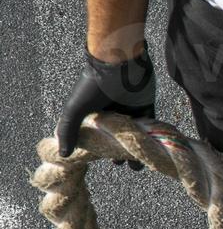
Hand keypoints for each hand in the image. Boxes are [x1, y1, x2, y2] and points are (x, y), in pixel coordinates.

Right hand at [55, 47, 155, 168]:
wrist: (118, 64)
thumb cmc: (92, 85)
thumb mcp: (76, 110)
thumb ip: (68, 130)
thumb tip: (64, 155)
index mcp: (95, 115)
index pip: (98, 137)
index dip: (101, 150)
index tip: (104, 162)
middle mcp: (112, 114)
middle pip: (118, 138)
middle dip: (120, 153)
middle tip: (123, 164)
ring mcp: (130, 111)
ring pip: (135, 135)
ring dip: (137, 150)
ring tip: (137, 164)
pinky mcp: (146, 107)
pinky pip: (150, 126)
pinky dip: (151, 138)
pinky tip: (152, 151)